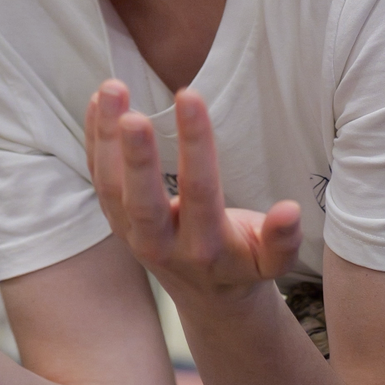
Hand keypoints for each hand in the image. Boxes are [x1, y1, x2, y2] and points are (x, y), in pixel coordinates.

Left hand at [86, 81, 300, 305]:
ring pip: (109, 187)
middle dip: (136, 157)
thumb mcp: (271, 262)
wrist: (206, 296)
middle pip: (142, 201)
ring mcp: (131, 233)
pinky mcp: (115, 219)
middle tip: (131, 115)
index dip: (195, 145)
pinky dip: (94, 140)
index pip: (199, 191)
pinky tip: (97, 102)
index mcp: (203, 248)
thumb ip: (282, 241)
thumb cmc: (243, 263)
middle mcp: (160, 244)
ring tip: (111, 89)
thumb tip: (291, 211)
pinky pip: (98, 177)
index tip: (190, 96)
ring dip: (105, 137)